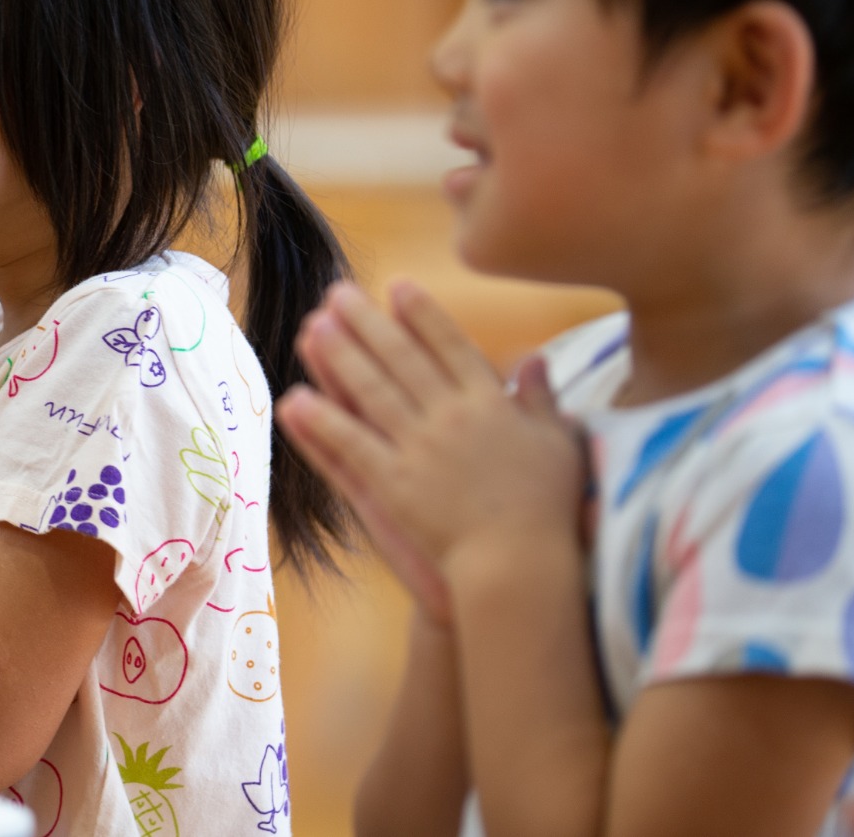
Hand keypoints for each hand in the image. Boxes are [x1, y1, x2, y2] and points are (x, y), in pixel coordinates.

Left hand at [276, 281, 586, 608]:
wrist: (522, 567)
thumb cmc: (550, 510)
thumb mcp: (559, 445)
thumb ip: (542, 398)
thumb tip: (536, 357)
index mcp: (491, 404)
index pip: (451, 346)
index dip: (422, 314)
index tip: (397, 285)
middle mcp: (450, 418)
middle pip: (401, 359)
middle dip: (367, 322)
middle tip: (338, 293)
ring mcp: (417, 450)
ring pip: (370, 392)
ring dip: (338, 357)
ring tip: (310, 327)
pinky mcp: (392, 486)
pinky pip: (349, 446)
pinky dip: (320, 422)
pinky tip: (294, 400)